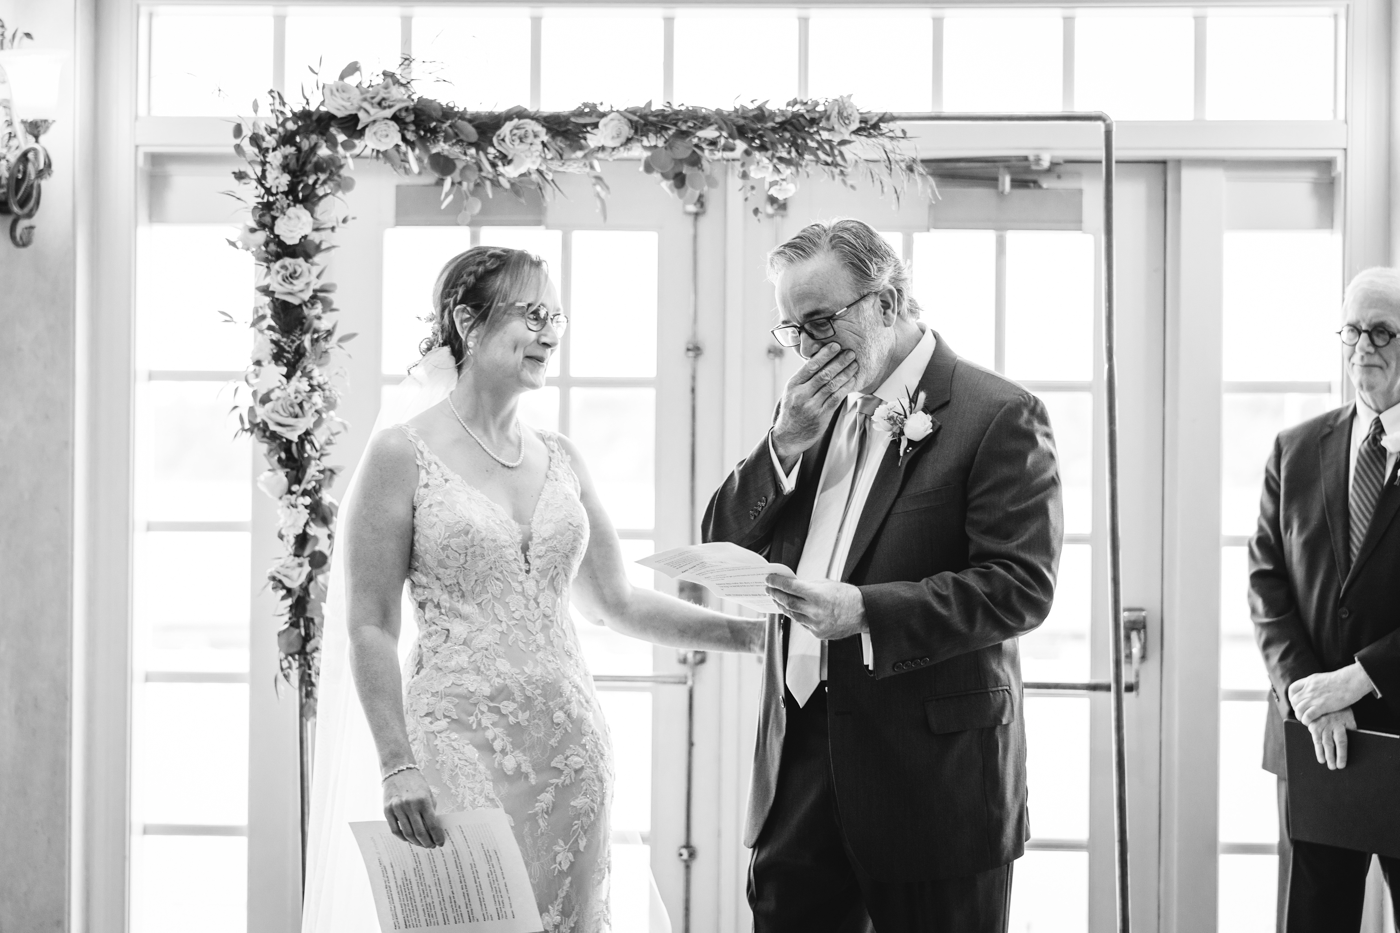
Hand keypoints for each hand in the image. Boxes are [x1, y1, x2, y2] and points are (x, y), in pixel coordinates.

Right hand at [383, 768, 445, 847]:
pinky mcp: (387, 810)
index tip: (440, 843)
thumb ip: (430, 811)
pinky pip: (395, 830)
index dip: (437, 837)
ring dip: (416, 842)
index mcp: (423, 801)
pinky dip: (403, 838)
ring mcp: (397, 808)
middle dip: (427, 842)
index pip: (432, 825)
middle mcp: (410, 805)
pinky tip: (408, 839)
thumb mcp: (428, 795)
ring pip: (407, 833)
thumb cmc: (416, 783)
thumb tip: (433, 830)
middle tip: (431, 846)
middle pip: (420, 832)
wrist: (398, 771)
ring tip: (421, 844)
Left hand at [765, 573, 866, 641]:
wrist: (862, 613)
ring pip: (792, 614)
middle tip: (769, 589)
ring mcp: (815, 624)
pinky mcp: (817, 633)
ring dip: (782, 606)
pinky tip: (792, 610)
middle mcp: (815, 611)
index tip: (769, 579)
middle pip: (787, 602)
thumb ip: (807, 585)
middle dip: (775, 594)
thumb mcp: (825, 584)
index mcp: (817, 595)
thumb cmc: (846, 596)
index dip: (777, 582)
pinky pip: (801, 623)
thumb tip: (790, 585)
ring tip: (777, 599)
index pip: (790, 587)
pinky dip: (796, 615)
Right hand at [771, 344, 859, 464]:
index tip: (835, 346)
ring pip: (832, 386)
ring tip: (854, 364)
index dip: (824, 355)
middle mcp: (801, 395)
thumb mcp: (791, 392)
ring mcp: (811, 406)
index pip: (810, 366)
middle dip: (839, 362)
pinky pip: (836, 399)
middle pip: (823, 375)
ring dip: (845, 373)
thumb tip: (821, 358)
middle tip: (850, 353)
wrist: (788, 436)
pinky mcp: (821, 416)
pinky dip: (845, 388)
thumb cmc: (792, 410)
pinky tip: (852, 380)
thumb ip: (804, 378)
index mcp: (792, 385)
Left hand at [1288, 663, 1373, 724]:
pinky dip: (1306, 720)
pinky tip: (1311, 723)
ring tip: (1306, 720)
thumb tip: (1319, 691)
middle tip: (1303, 714)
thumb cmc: (1345, 680)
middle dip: (1296, 709)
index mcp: (1310, 680)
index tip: (1298, 704)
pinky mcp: (1321, 705)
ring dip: (1300, 717)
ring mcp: (1314, 697)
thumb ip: (1319, 685)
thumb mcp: (1326, 679)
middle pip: (1294, 701)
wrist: (1352, 680)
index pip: (1292, 689)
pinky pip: (1307, 715)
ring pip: (1298, 709)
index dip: (1292, 698)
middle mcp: (1309, 688)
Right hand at [1306, 708, 1356, 769]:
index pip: (1342, 741)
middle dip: (1333, 757)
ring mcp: (1321, 725)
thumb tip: (1358, 740)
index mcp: (1342, 723)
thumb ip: (1351, 727)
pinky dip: (1317, 749)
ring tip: (1328, 764)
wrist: (1324, 696)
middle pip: (1332, 744)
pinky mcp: (1313, 724)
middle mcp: (1331, 725)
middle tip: (1334, 767)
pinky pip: (1315, 739)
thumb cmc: (1339, 709)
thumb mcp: (1348, 716)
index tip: (1342, 764)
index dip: (1342, 754)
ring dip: (1325, 755)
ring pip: (1323, 743)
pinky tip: (1320, 758)